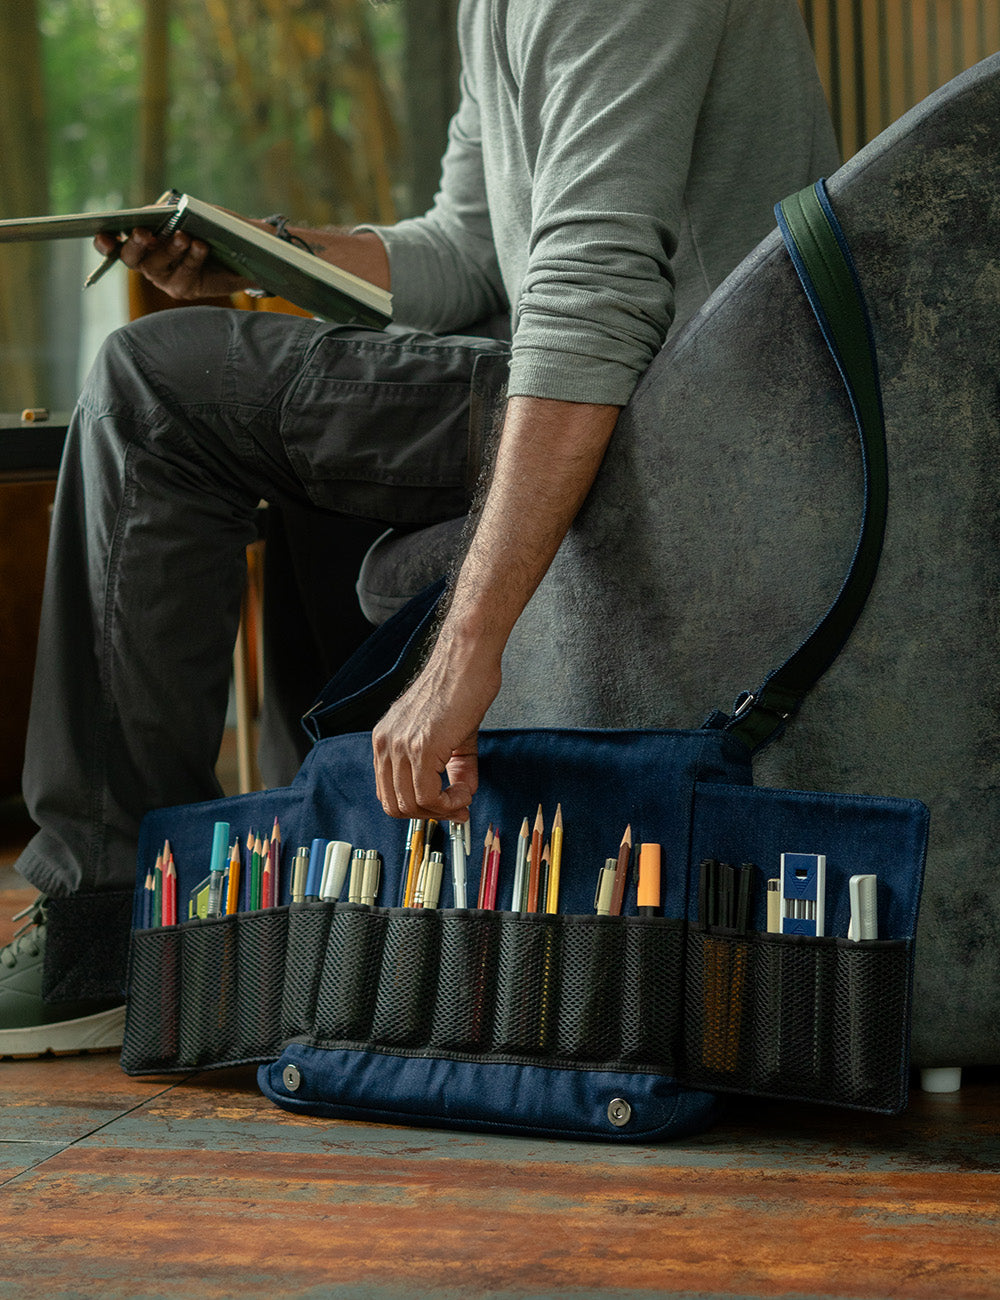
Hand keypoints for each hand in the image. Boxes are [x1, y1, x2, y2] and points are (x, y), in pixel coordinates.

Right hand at [94, 227, 252, 299]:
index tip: (103, 234)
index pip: (114, 244)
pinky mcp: (183, 289)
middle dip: (135, 244)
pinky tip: (200, 246)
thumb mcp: (186, 212)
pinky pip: (183, 275)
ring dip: (169, 249)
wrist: (238, 251)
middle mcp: (147, 261)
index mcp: (140, 241)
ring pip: (156, 267)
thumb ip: (166, 211)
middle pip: (131, 258)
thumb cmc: (206, 226)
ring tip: (183, 236)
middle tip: (143, 233)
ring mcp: (164, 278)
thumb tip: (153, 212)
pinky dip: (192, 258)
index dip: (105, 242)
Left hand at [372, 636, 501, 822]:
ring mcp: (401, 746)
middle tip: (457, 809)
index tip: (444, 807)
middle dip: (428, 814)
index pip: (388, 792)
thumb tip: (462, 797)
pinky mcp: (421, 747)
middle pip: (395, 805)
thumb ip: (453, 769)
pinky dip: (448, 803)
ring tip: (464, 797)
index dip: (416, 808)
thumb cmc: (461, 687)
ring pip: (411, 804)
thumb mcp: (451, 735)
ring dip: (442, 810)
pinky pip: (428, 795)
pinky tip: (464, 792)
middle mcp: (386, 743)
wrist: (468, 659)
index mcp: (386, 739)